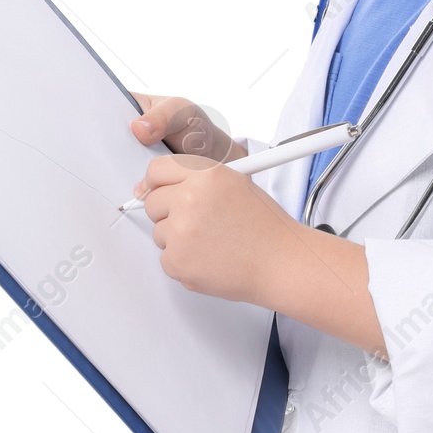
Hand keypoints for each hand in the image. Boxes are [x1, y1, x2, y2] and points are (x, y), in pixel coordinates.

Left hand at [128, 92, 289, 302]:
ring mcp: (180, 232)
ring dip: (177, 238)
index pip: (157, 169)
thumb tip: (159, 186)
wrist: (279, 263)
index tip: (152, 189)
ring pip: (159, 232)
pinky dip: (183, 261)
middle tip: (197, 222)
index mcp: (206, 175)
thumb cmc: (265, 228)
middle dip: (168, 212)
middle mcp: (190, 199)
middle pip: (152, 202)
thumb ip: (199, 179)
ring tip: (212, 241)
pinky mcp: (176, 261)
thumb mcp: (237, 184)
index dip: (153, 181)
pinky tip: (210, 258)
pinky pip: (166, 258)